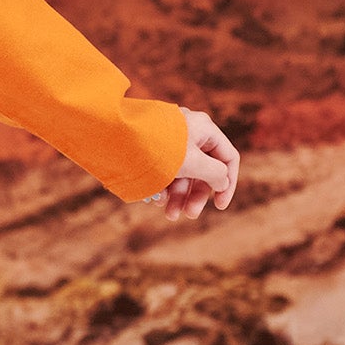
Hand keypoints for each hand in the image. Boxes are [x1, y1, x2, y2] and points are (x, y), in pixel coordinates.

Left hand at [142, 105, 238, 220]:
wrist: (117, 135)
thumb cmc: (160, 147)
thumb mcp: (194, 163)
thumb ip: (214, 174)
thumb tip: (223, 182)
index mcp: (205, 129)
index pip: (228, 158)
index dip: (227, 184)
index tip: (219, 206)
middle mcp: (189, 132)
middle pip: (203, 169)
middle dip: (195, 195)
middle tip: (189, 215)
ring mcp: (170, 141)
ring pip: (182, 173)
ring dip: (178, 196)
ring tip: (169, 215)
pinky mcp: (153, 149)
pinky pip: (165, 170)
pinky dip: (164, 186)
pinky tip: (156, 200)